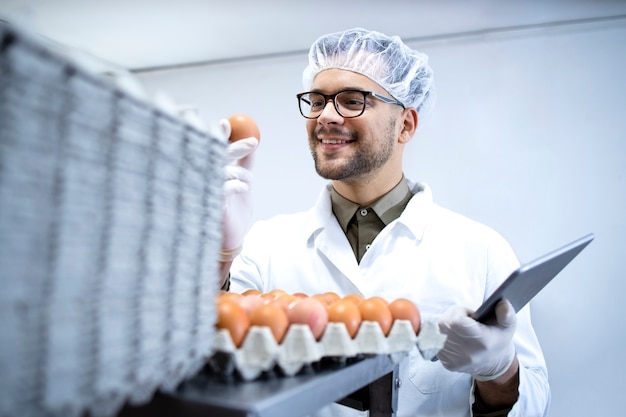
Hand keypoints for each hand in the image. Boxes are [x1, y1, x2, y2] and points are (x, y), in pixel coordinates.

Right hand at [220, 118, 258, 258]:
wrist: (233, 237)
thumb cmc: (235, 209)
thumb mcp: (243, 182)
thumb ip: (245, 162)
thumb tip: (253, 141)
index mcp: (213, 172)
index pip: (212, 149)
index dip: (217, 135)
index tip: (225, 123)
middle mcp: (205, 179)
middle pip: (216, 156)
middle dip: (235, 147)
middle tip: (252, 143)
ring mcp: (206, 192)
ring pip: (221, 170)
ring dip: (240, 173)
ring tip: (248, 182)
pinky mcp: (210, 205)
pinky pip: (221, 188)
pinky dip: (235, 184)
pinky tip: (244, 188)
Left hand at [437, 299, 516, 380]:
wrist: (493, 363)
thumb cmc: (498, 339)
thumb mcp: (508, 325)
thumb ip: (507, 313)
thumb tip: (502, 302)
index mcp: (481, 342)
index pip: (457, 321)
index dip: (460, 312)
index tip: (469, 314)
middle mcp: (466, 353)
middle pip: (444, 324)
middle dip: (452, 317)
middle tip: (463, 319)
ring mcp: (455, 360)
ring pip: (437, 332)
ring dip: (446, 326)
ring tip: (459, 328)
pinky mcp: (447, 363)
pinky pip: (436, 342)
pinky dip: (442, 337)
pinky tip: (454, 338)